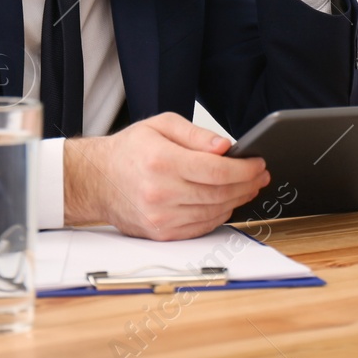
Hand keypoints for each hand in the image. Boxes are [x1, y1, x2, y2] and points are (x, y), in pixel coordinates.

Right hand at [63, 113, 268, 239]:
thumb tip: (225, 147)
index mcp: (162, 162)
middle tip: (259, 175)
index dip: (244, 169)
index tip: (258, 164)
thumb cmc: (129, 151)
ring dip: (237, 200)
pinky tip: (226, 202)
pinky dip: (219, 215)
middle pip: (220, 193)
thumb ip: (196, 134)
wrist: (97, 180)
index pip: (217, 171)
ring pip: (214, 212)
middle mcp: (161, 193)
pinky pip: (202, 227)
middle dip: (247, 184)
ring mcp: (161, 217)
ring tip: (247, 187)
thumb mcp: (161, 125)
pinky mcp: (162, 233)